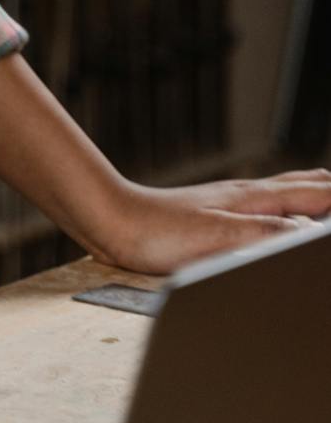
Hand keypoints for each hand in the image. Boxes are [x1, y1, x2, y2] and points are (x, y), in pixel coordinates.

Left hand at [92, 169, 330, 273]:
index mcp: (254, 198)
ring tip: (326, 198)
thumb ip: (266, 233)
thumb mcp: (220, 238)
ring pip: (284, 190)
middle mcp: (246, 194)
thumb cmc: (158, 231)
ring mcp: (230, 201)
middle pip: (304, 184)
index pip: (315, 194)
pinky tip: (276, 216)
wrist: (112, 221)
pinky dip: (286, 204)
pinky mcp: (214, 212)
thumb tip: (308, 232)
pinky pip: (264, 202)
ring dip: (312, 193)